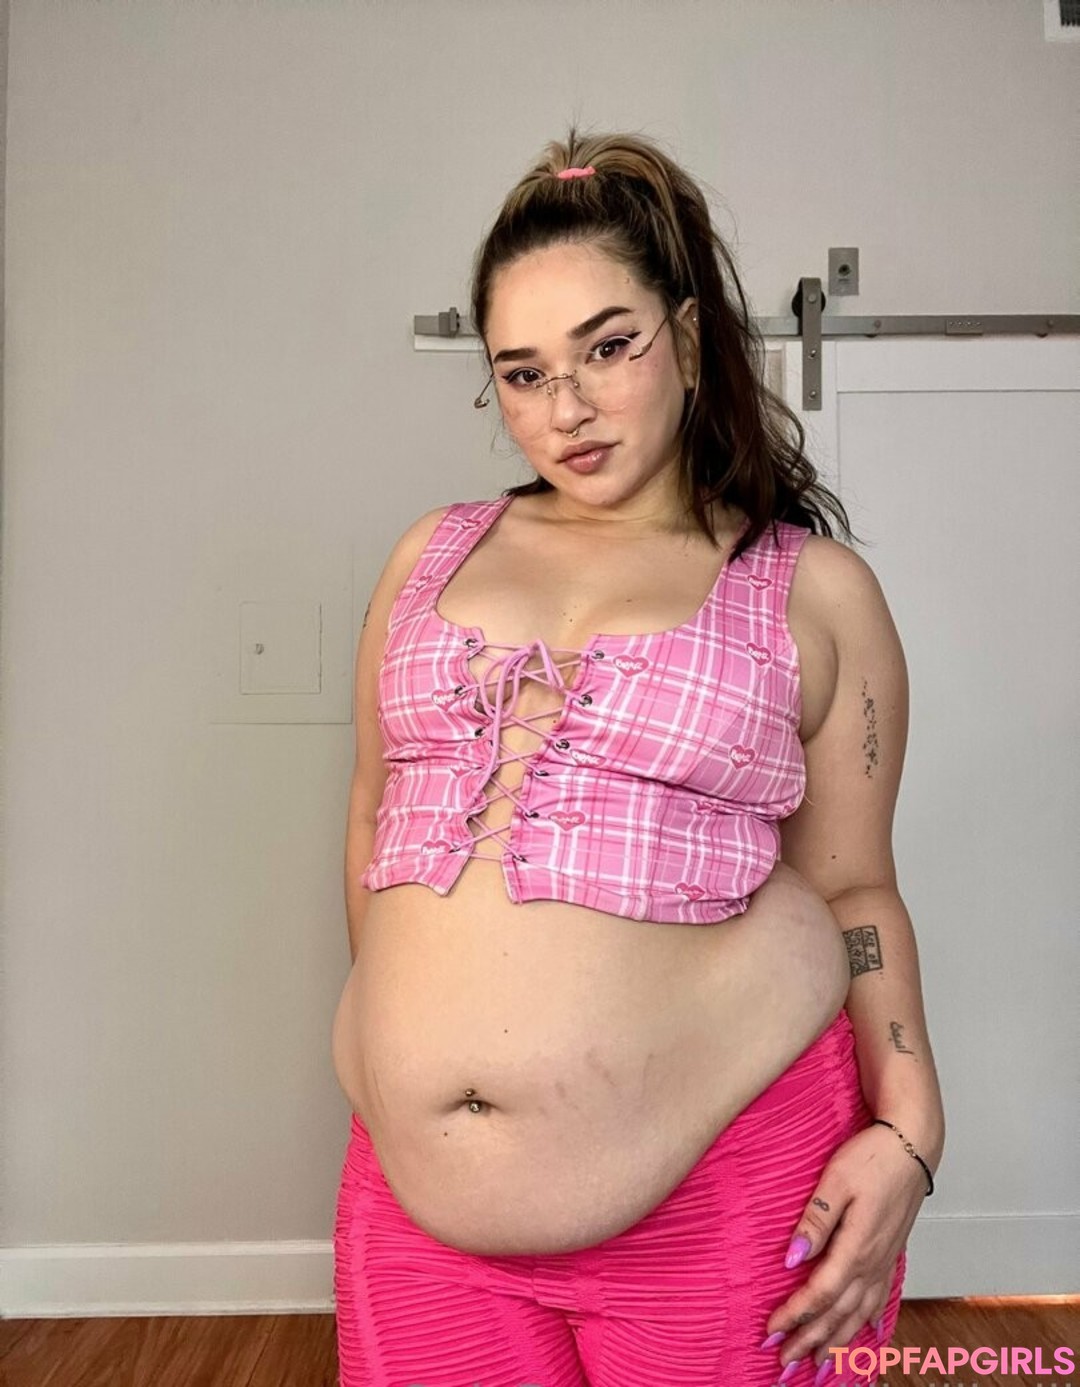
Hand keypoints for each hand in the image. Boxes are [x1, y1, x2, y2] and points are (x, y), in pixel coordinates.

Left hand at [760, 1123, 926, 1381]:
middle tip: (785, 1366)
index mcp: (857, 1246)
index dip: (795, 1316)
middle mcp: (873, 1262)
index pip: (821, 1293)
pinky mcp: (890, 1253)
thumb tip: (793, 1258)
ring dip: (837, 1342)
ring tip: (819, 1367)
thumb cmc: (873, 1157)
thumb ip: (816, 1221)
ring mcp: (884, 1260)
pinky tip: (865, 1335)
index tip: (771, 1333)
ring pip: (859, 1314)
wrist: (912, 1145)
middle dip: (811, 1341)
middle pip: (839, 1313)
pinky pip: (878, 1300)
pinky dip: (867, 1323)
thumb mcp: (836, 1180)